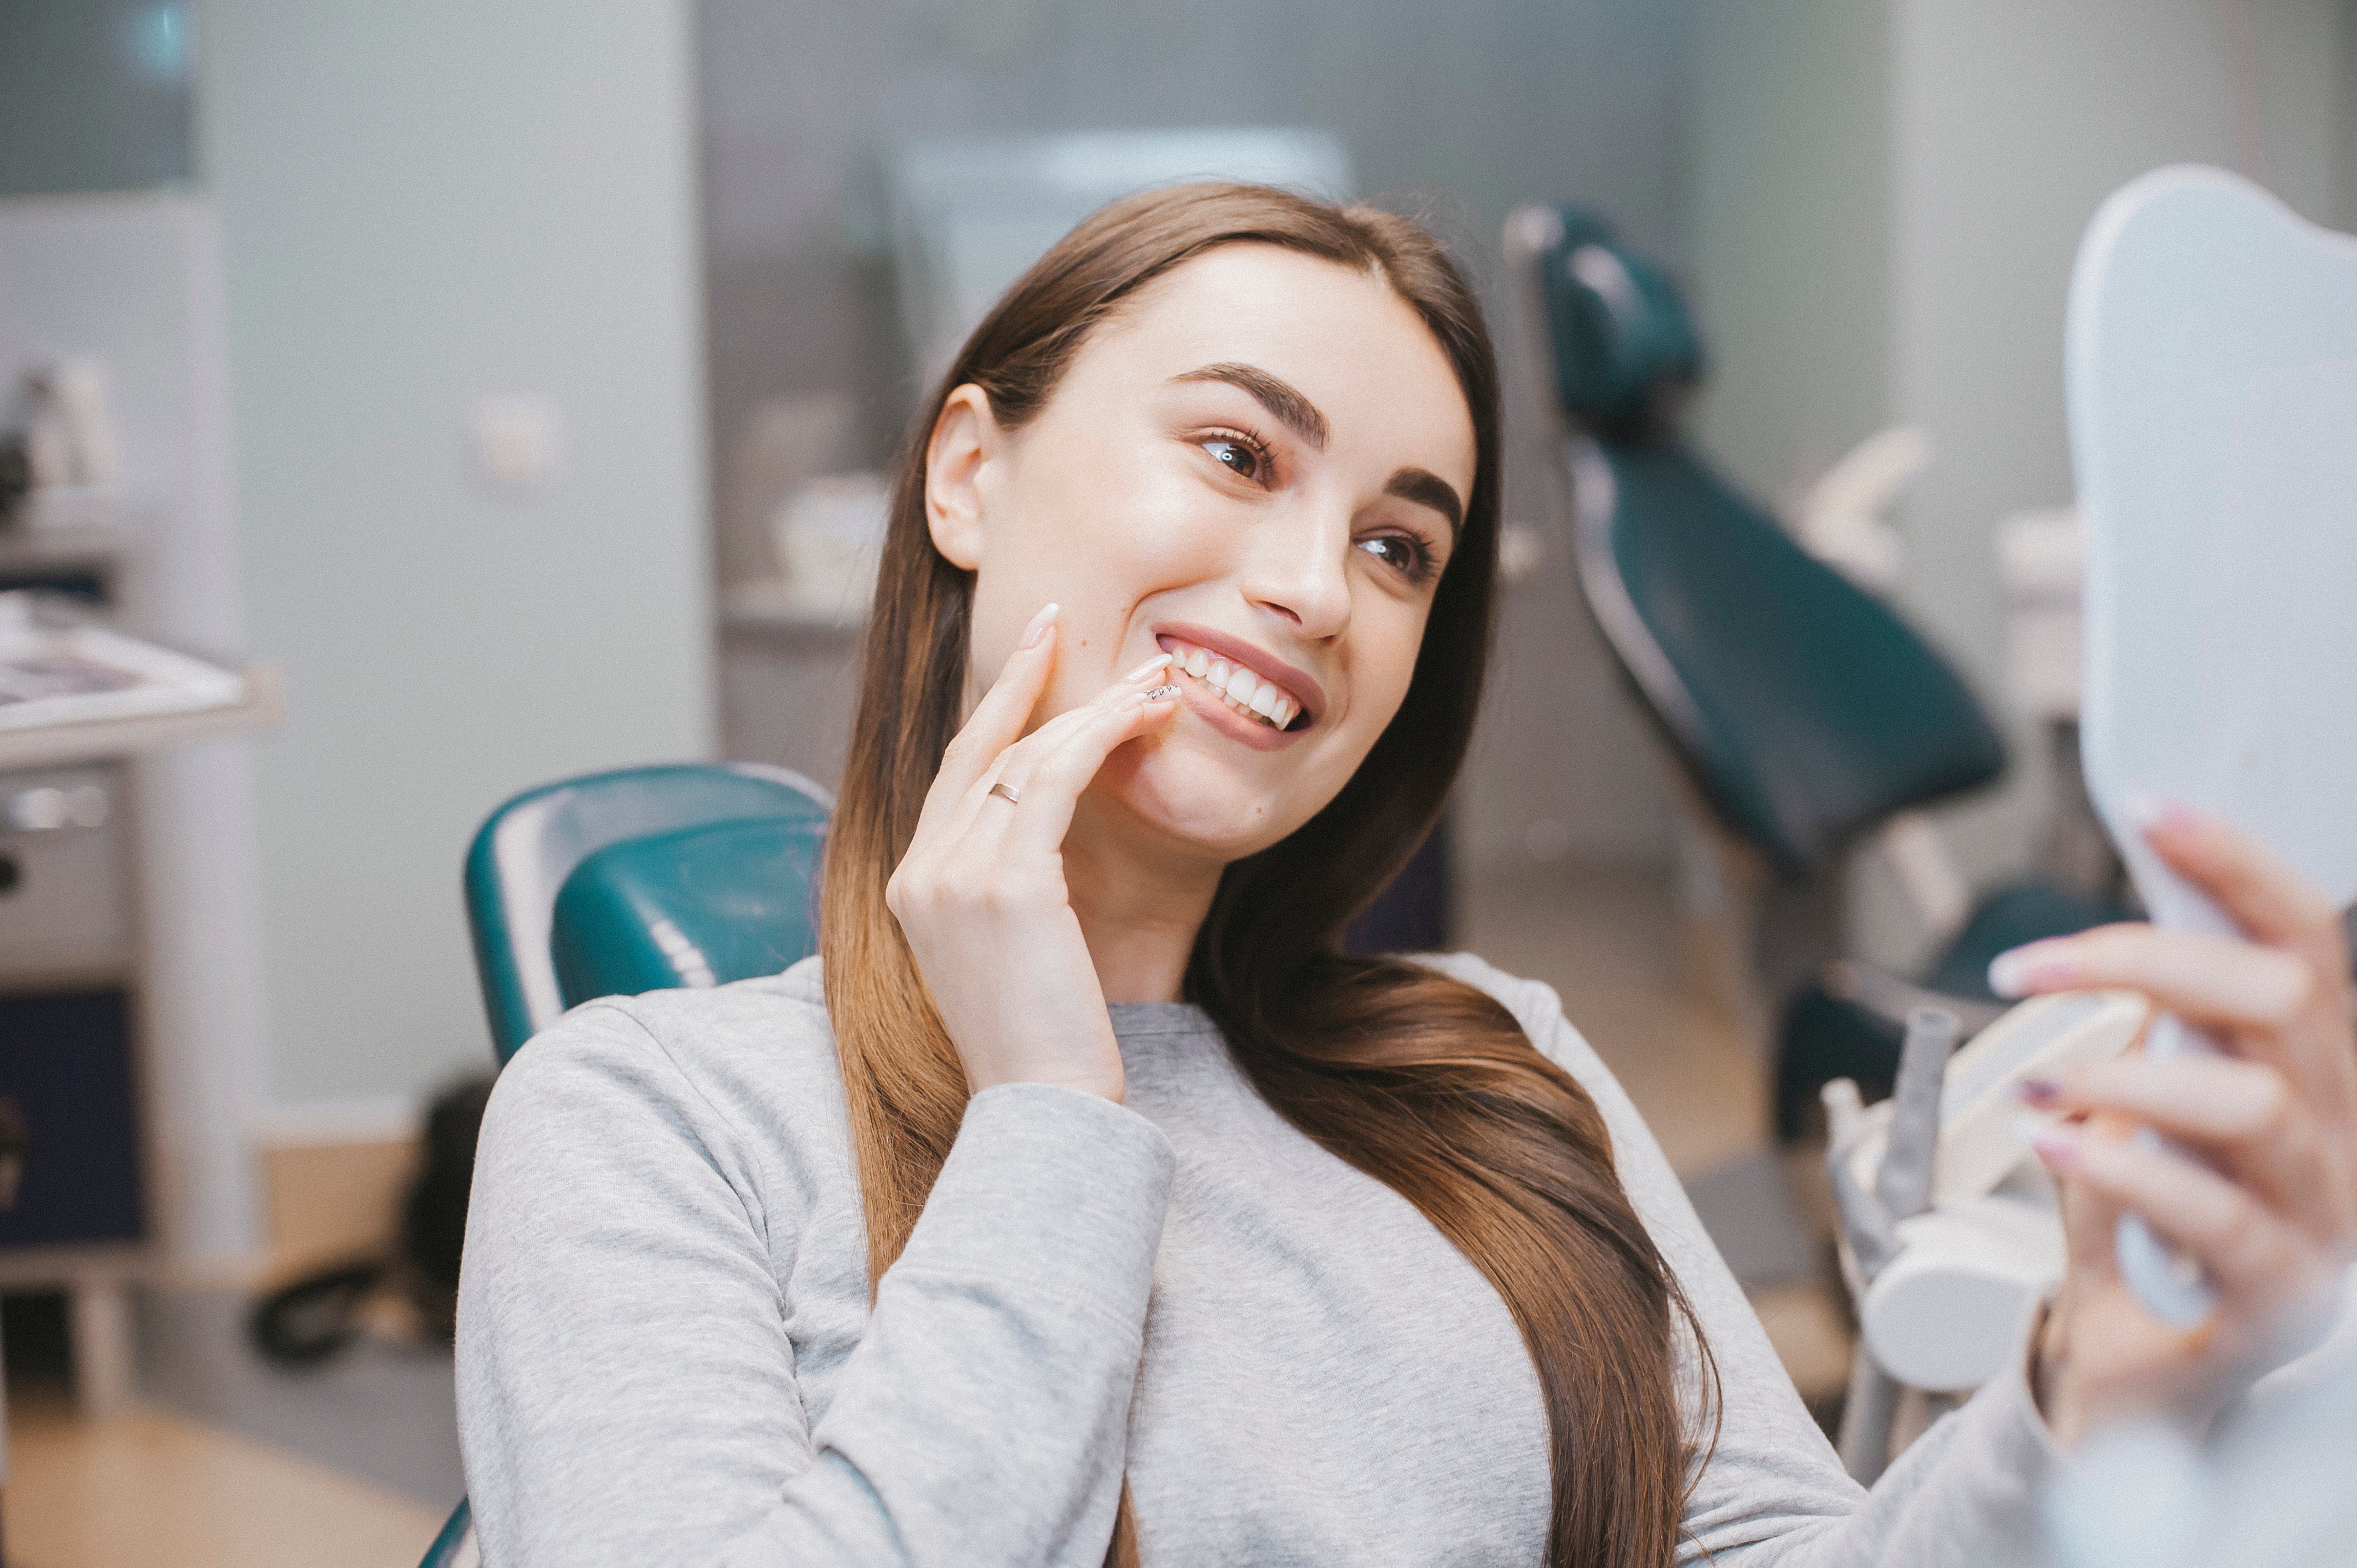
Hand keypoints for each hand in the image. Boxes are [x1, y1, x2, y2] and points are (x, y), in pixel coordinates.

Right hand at [885, 604, 1178, 1101]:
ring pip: (1024, 756)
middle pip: (980, 749)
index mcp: (912, 887)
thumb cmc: (1041, 1044)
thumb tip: (1044, 847)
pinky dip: (1101, 736)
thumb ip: (1004, 891)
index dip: (994, 710)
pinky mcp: (1005, 883)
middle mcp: (920, 871)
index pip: (957, 777)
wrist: (1042, 1108)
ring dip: (1091, 707)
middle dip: (1028, 680)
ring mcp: (953, 875)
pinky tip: (1144, 716)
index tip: (1029, 655)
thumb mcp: (1004, 954)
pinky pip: (1055, 778)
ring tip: (1149, 681)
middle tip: (1064, 622)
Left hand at [1993, 807, 2356, 1444]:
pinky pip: (2213, 1213)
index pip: (2303, 939)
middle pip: (2277, 999)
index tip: (2153, 812)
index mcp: (2308, 1067)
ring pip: (2253, 1103)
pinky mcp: (2281, 1295)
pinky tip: (2054, 1145)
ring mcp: (2320, 1215)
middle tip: (2029, 967)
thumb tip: (2093, 947)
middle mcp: (2333, 1128)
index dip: (2237, 866)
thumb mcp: (2132, 1106)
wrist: (2145, 1360)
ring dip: (2122, 1072)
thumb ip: (2133, 1031)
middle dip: (2146, 960)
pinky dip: (2119, 1167)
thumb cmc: (2146, 1222)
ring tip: (2035, 1082)